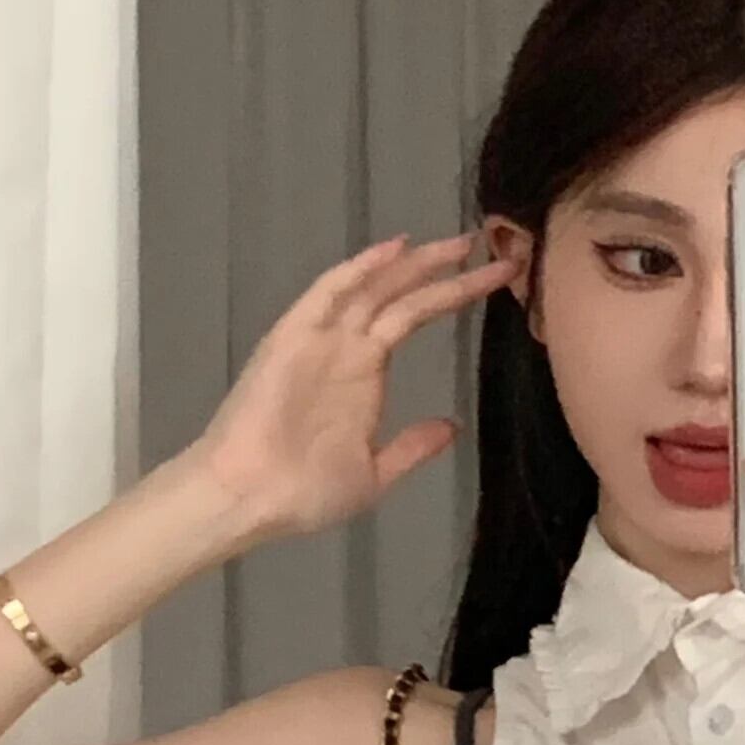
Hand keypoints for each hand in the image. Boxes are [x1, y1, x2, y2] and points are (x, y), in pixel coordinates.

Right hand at [186, 233, 517, 542]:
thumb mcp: (374, 473)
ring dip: (412, 264)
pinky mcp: (292, 339)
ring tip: (457, 243)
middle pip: (400, 295)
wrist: (250, 501)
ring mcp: (320, 340)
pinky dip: (358, 270)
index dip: (451, 295)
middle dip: (442, 269)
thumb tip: (451, 426)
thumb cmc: (303, 493)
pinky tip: (393, 251)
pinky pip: (328, 295)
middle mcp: (346, 348)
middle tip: (487, 246)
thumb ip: (412, 447)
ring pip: (372, 288)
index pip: (414, 318)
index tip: (495, 279)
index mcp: (365, 373)